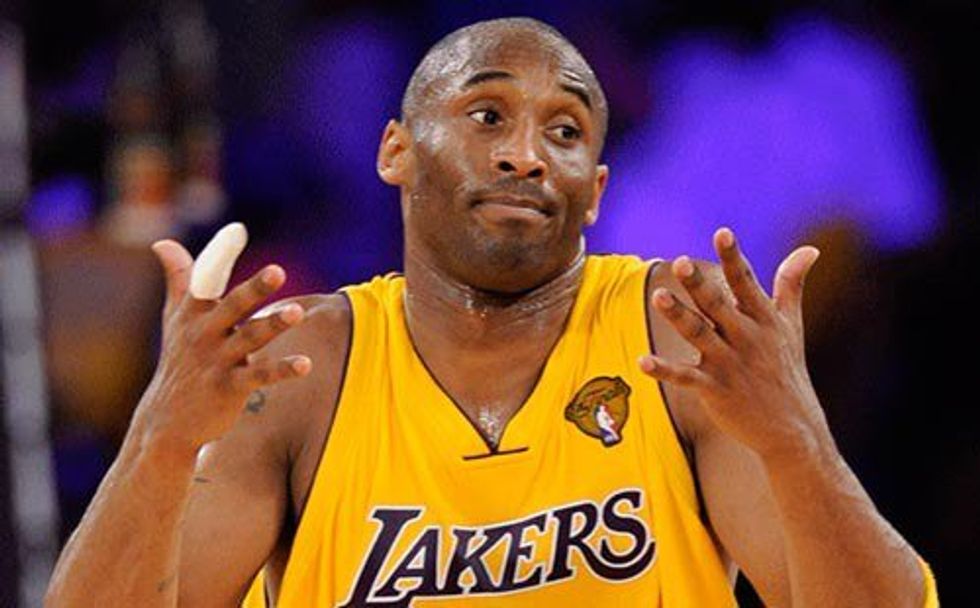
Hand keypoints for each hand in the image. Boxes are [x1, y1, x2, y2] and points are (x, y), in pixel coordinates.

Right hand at [133, 240, 311, 458]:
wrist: (166, 421)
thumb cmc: (178, 361)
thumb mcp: (174, 319)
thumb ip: (178, 279)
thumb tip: (162, 242)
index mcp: (194, 314)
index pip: (207, 279)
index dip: (221, 254)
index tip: (237, 230)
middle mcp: (204, 335)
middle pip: (233, 306)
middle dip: (255, 289)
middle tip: (278, 270)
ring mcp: (217, 362)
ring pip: (250, 339)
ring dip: (274, 325)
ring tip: (299, 311)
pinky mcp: (230, 388)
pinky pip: (260, 376)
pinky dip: (283, 370)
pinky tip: (307, 364)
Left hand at [639, 228, 827, 459]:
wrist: (794, 431)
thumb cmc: (788, 372)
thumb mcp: (793, 326)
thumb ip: (791, 285)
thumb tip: (810, 249)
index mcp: (763, 320)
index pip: (745, 283)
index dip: (733, 258)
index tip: (722, 233)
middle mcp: (746, 338)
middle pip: (717, 305)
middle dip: (699, 285)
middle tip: (679, 262)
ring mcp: (729, 365)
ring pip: (699, 335)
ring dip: (678, 316)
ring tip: (658, 296)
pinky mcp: (715, 391)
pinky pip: (685, 378)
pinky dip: (664, 370)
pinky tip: (642, 362)